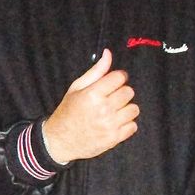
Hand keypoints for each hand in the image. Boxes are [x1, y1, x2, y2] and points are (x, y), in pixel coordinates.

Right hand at [41, 49, 138, 164]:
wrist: (60, 141)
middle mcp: (103, 109)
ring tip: (114, 111)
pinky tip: (115, 123)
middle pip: (129, 92)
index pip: (120, 77)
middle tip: (111, 98)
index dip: (118, 78)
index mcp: (93, 94)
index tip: (113, 82)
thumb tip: (108, 53)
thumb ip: (96, 71)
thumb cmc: (68, 112)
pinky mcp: (114, 139)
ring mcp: (110, 125)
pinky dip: (127, 124)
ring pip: (134, 109)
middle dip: (121, 93)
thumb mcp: (76, 88)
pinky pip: (133, 126)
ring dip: (126, 109)